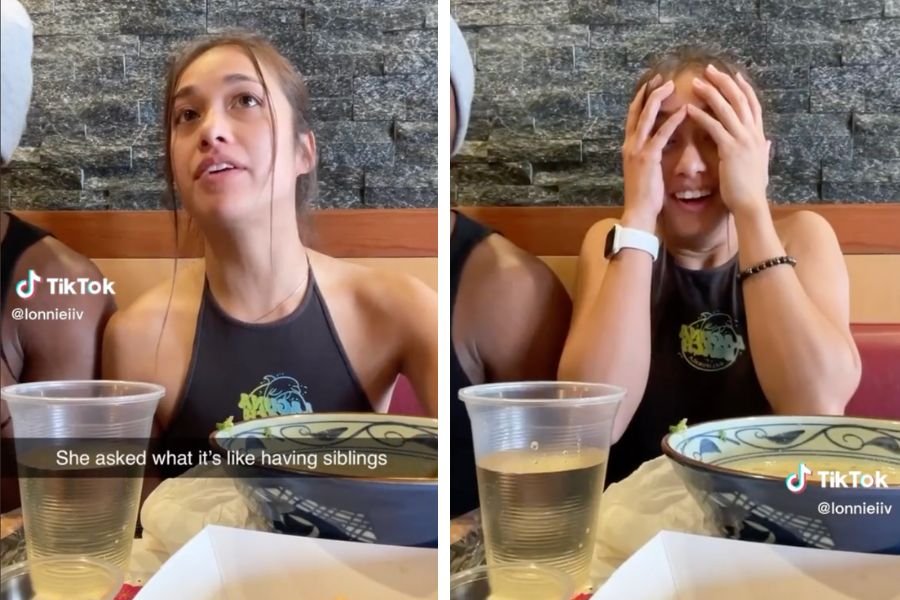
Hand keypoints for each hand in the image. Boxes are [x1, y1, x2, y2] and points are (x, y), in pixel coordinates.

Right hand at [621, 76, 687, 230]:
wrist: (638, 211)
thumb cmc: (644, 194)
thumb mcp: (643, 170)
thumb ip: (647, 154)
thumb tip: (654, 146)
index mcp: (629, 146)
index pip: (633, 116)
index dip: (641, 98)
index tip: (652, 84)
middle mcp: (630, 144)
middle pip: (637, 110)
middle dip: (648, 91)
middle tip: (661, 77)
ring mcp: (638, 150)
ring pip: (647, 117)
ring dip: (658, 98)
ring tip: (671, 85)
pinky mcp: (649, 158)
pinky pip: (662, 135)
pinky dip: (673, 121)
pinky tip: (684, 110)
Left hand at [687, 65, 770, 217]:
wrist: (751, 205)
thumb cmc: (752, 189)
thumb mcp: (761, 165)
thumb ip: (763, 151)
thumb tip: (768, 142)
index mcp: (759, 136)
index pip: (752, 104)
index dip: (743, 88)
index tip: (733, 74)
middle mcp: (753, 133)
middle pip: (739, 99)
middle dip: (724, 82)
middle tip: (710, 69)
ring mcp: (743, 140)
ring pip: (726, 108)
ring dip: (710, 93)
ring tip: (695, 82)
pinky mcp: (731, 149)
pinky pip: (714, 127)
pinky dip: (702, 116)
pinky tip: (689, 109)